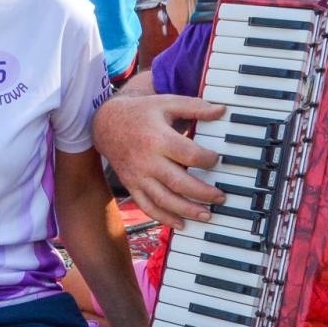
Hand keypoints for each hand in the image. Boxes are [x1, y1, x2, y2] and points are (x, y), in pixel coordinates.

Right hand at [92, 86, 225, 225]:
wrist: (106, 124)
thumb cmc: (141, 113)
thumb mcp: (167, 103)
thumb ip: (194, 107)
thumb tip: (221, 110)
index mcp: (158, 138)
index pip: (189, 155)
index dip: (208, 160)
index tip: (217, 159)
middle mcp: (147, 160)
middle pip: (178, 182)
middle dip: (203, 193)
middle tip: (221, 197)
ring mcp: (138, 176)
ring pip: (164, 200)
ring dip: (186, 210)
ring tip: (206, 215)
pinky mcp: (132, 186)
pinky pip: (147, 206)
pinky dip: (164, 218)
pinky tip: (181, 223)